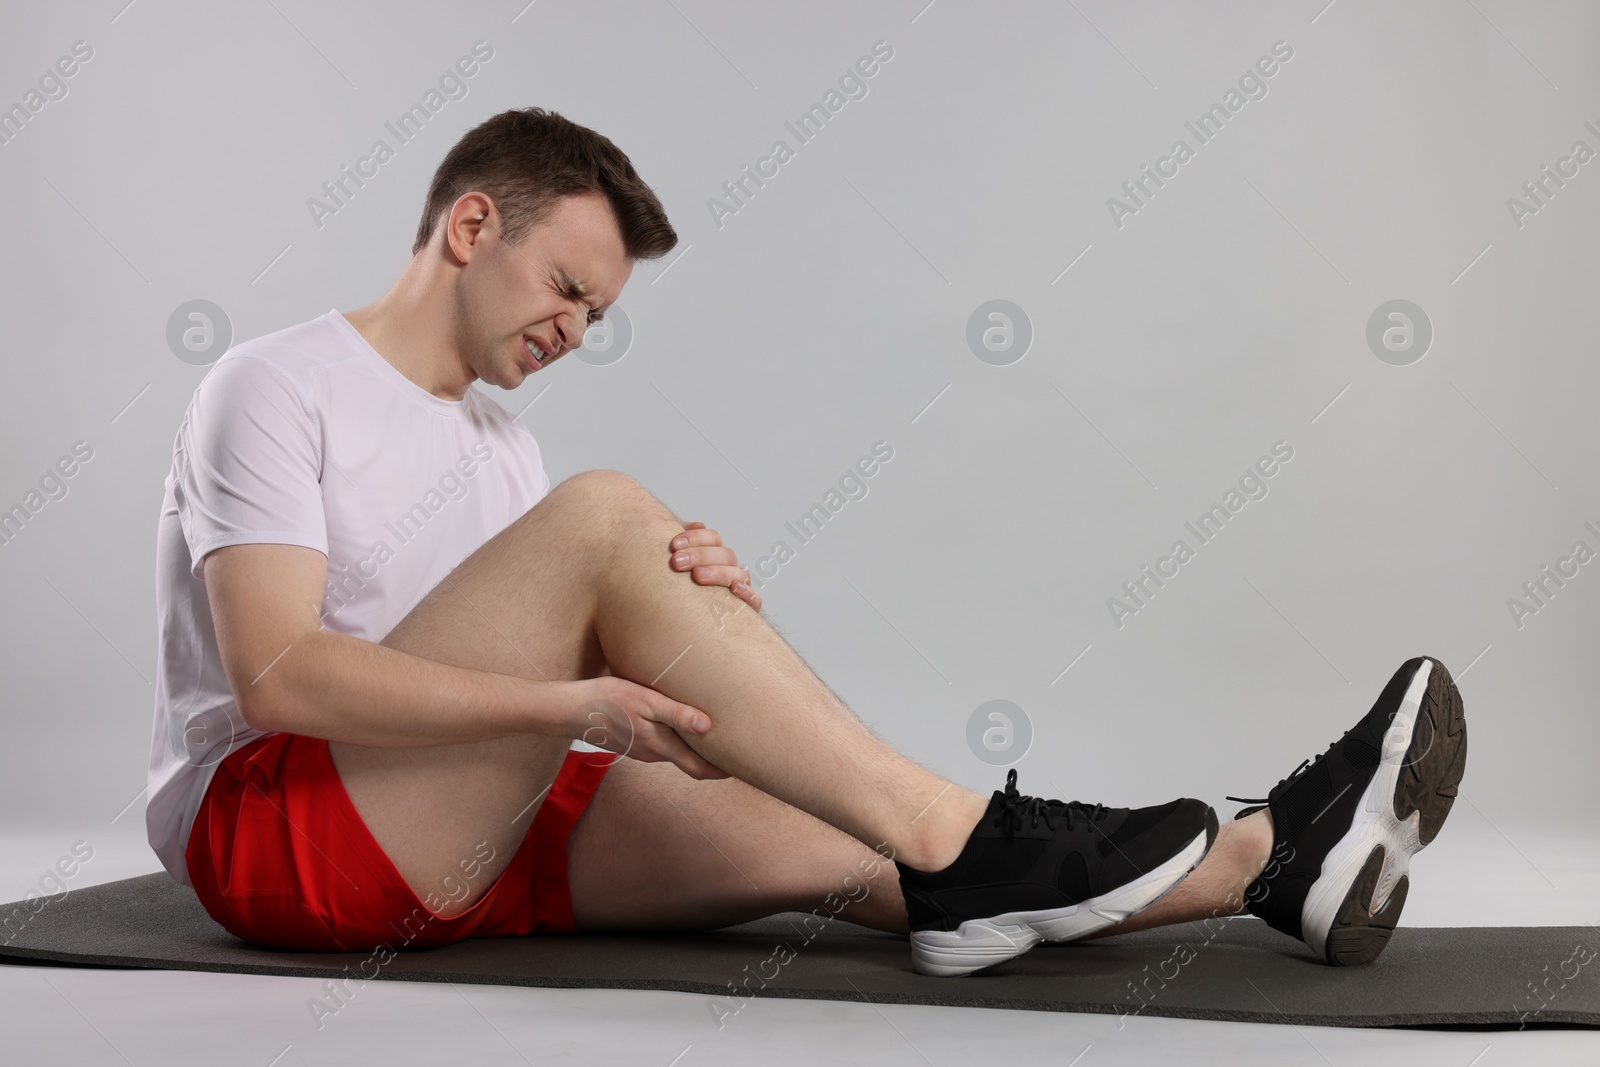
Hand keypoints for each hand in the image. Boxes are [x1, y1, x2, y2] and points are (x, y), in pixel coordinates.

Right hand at [560, 675, 728, 779]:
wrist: (568, 710)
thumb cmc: (607, 700)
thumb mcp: (645, 701)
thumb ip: (677, 715)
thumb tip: (708, 728)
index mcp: (660, 746)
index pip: (699, 768)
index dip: (722, 770)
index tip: (743, 766)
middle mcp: (653, 753)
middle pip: (690, 762)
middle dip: (712, 758)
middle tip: (735, 747)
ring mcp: (640, 749)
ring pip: (675, 753)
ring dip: (694, 747)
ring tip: (713, 731)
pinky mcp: (631, 741)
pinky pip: (661, 745)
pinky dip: (677, 739)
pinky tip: (680, 723)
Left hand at [669, 522, 761, 612]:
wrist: (692, 631)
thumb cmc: (680, 595)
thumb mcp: (677, 569)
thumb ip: (682, 547)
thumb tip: (693, 526)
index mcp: (715, 556)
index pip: (712, 538)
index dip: (696, 537)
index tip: (674, 544)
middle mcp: (730, 569)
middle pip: (724, 554)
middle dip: (700, 555)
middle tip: (677, 561)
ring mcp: (740, 587)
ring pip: (738, 573)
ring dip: (718, 572)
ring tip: (697, 576)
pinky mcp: (747, 609)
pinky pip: (754, 599)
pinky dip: (747, 593)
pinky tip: (733, 589)